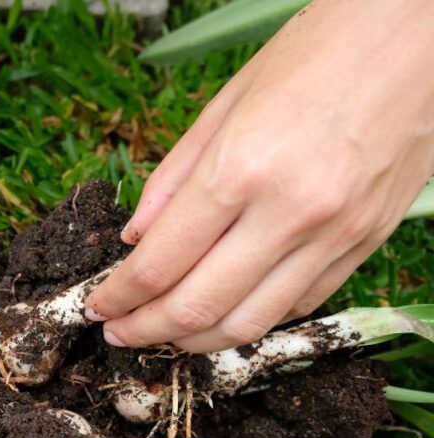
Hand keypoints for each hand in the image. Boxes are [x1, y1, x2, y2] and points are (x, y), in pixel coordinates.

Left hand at [86, 0, 433, 352]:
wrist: (421, 33)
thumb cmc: (317, 50)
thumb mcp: (225, 103)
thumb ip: (172, 179)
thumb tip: (135, 240)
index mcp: (241, 169)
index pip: (159, 263)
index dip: (118, 297)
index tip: (98, 307)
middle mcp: (289, 213)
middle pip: (197, 308)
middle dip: (145, 330)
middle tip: (118, 333)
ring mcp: (334, 236)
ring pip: (248, 323)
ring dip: (193, 342)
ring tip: (163, 336)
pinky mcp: (365, 245)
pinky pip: (296, 305)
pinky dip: (250, 319)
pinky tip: (222, 313)